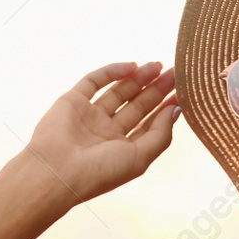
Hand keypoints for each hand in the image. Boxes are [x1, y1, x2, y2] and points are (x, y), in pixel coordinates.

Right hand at [18, 61, 178, 202]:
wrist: (56, 171)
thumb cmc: (98, 172)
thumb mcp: (140, 158)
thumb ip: (160, 135)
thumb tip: (175, 111)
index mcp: (122, 149)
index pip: (148, 124)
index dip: (165, 108)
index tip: (182, 93)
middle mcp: (107, 132)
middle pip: (137, 105)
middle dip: (156, 89)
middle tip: (175, 73)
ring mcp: (90, 115)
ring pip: (119, 91)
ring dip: (139, 78)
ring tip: (157, 66)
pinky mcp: (73, 101)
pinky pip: (94, 81)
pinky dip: (112, 72)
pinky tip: (131, 67)